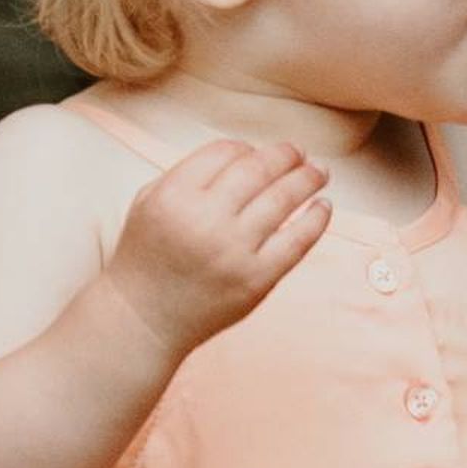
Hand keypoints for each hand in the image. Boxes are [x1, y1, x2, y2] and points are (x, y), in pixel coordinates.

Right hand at [101, 135, 330, 359]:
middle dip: (286, 154)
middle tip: (300, 152)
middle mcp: (205, 219)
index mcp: (175, 195)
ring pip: (284, 198)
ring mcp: (234, 250)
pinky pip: (298, 241)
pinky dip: (317, 219)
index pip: (225, 151)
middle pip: (259, 168)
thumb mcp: (149, 201)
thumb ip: (189, 173)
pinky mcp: (256, 280)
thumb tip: (246, 154)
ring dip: (308, 178)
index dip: (247, 148)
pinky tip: (324, 206)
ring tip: (320, 171)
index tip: (257, 152)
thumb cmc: (147, 257)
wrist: (143, 319)